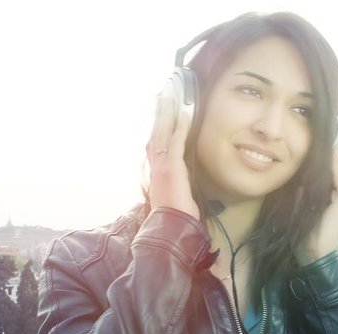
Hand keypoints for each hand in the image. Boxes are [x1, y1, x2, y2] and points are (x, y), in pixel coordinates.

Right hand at [147, 96, 199, 219]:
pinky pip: (175, 142)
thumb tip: (180, 185)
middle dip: (158, 116)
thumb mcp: (173, 200)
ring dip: (166, 115)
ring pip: (162, 134)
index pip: (154, 148)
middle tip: (161, 99)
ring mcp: (162, 167)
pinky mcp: (171, 168)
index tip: (158, 118)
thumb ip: (175, 188)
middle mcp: (155, 168)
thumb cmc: (174, 219)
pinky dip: (179, 127)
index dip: (156, 131)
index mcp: (156, 176)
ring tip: (169, 99)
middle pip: (154, 135)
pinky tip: (184, 115)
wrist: (171, 230)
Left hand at [294, 138, 337, 265]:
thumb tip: (295, 183)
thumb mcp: (300, 209)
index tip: (326, 144)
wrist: (314, 252)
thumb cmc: (305, 234)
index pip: (332, 174)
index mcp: (330, 198)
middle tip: (336, 135)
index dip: (330, 160)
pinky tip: (335, 153)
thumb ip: (300, 196)